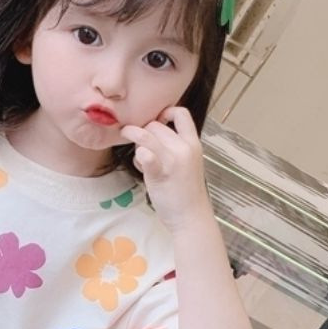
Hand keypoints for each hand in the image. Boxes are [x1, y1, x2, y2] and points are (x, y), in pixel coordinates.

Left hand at [121, 107, 211, 232]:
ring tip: (134, 152)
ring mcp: (172, 160)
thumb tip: (153, 136)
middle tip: (142, 150)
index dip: (165, 112)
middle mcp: (184, 147)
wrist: (191, 216)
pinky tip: (139, 164)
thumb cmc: (185, 192)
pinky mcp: (160, 173)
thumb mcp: (186, 163)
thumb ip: (175, 148)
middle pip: (155, 125)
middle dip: (144, 133)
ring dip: (134, 140)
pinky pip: (144, 154)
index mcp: (193, 143)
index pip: (181, 113)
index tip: (156, 122)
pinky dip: (138, 155)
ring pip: (145, 135)